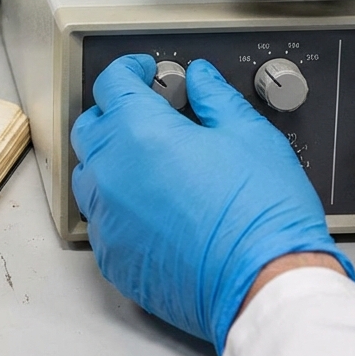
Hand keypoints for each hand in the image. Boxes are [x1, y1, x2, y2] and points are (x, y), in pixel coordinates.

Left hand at [71, 55, 354, 351]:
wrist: (265, 285)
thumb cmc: (262, 213)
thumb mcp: (250, 135)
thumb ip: (216, 99)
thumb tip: (201, 79)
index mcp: (140, 133)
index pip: (112, 83)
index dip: (130, 69)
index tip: (144, 71)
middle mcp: (112, 174)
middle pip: (91, 126)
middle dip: (115, 112)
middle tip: (147, 113)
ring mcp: (108, 219)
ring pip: (89, 176)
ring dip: (110, 160)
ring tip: (148, 162)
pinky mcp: (114, 258)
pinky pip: (102, 221)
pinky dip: (118, 207)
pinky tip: (151, 208)